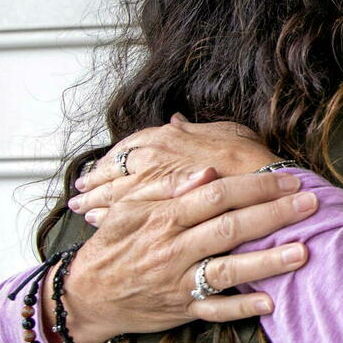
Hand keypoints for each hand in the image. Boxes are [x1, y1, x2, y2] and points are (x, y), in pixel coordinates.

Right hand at [52, 167, 318, 342]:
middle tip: (311, 205)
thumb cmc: (112, 247)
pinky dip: (242, 309)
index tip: (289, 180)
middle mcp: (173, 249)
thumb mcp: (127, 210)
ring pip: (228, 270)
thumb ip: (167, 190)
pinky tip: (270, 301)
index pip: (217, 196)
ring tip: (302, 252)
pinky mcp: (181, 310)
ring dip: (267, 262)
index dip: (255, 187)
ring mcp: (178, 282)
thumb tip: (207, 172)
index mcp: (163, 218)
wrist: (85, 296)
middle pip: (230, 228)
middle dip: (274, 215)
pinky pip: (215, 311)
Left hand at [70, 115, 279, 217]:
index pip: (128, 146)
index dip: (113, 158)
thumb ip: (194, 129)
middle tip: (79, 189)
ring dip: (93, 200)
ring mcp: (149, 187)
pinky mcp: (152, 212)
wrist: (263, 187)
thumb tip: (175, 120)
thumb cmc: (247, 159)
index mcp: (166, 137)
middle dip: (93, 180)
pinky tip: (96, 222)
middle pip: (111, 170)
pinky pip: (119, 214)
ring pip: (110, 193)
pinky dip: (104, 218)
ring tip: (82, 207)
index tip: (101, 165)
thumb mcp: (224, 131)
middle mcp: (150, 158)